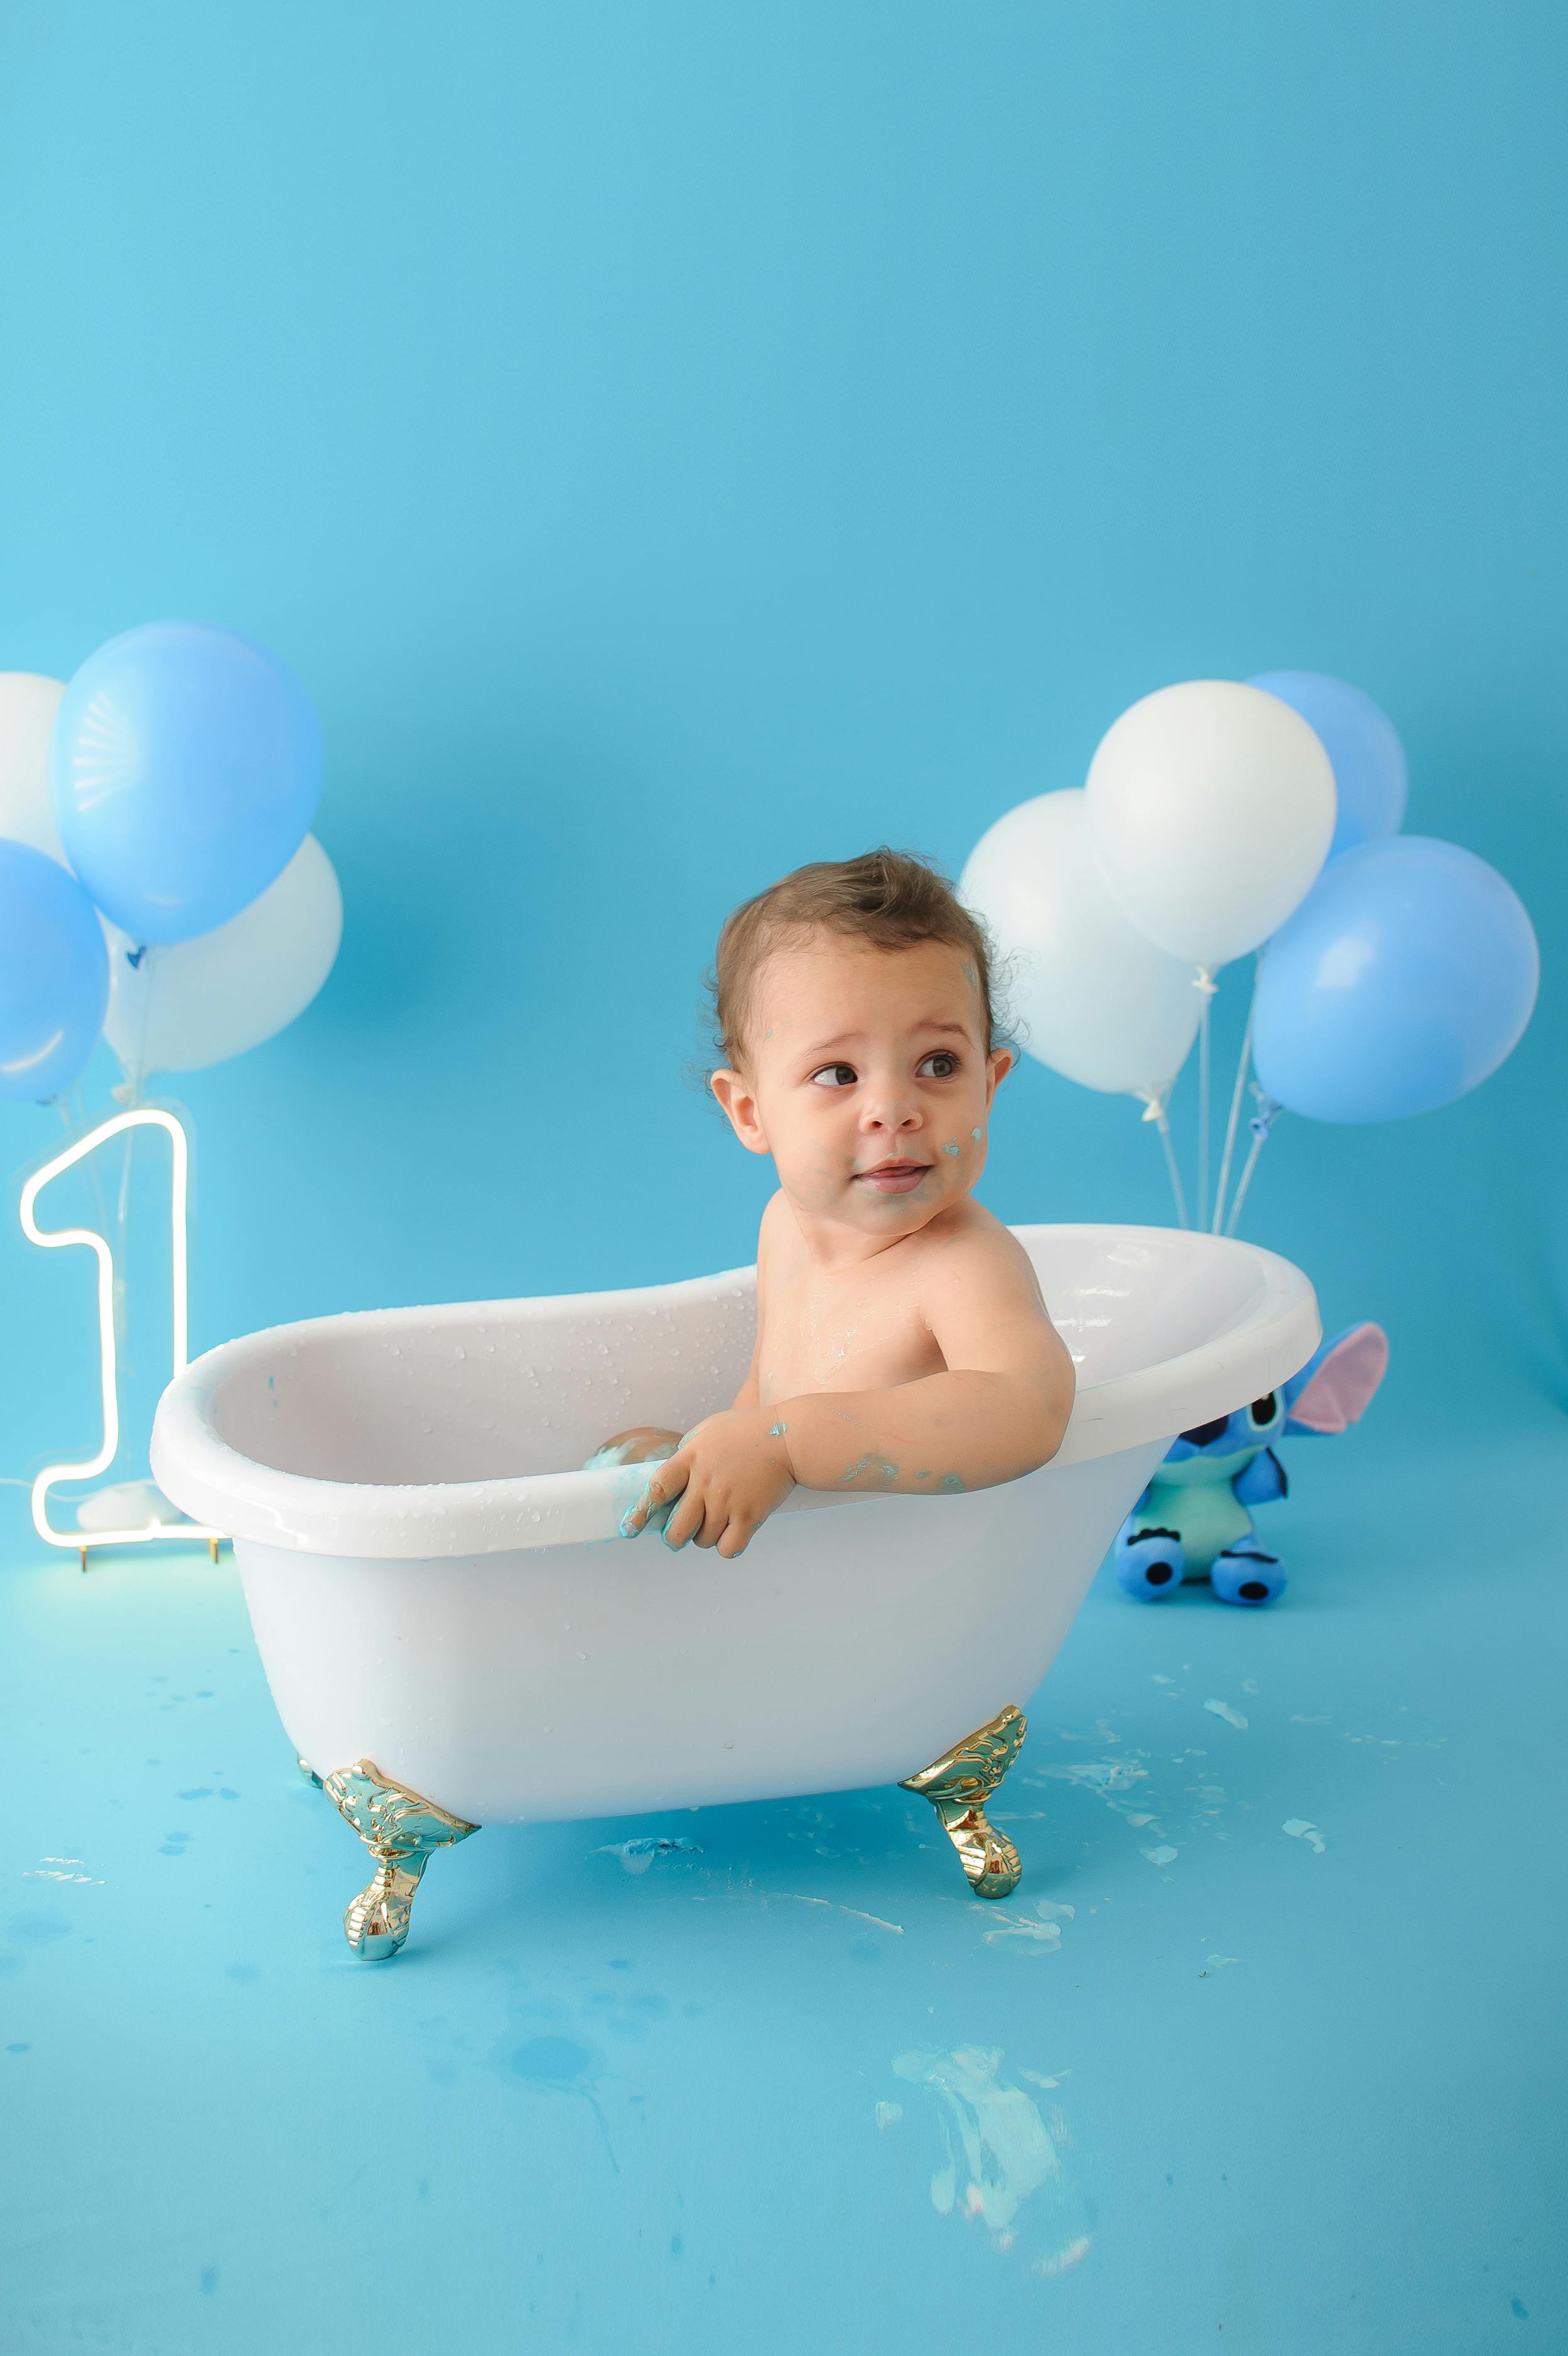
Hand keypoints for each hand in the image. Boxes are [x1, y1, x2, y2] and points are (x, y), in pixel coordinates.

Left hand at [619, 1408, 795, 1558]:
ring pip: (701, 1541)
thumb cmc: (748, 1432)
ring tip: (716, 1523)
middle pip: (676, 1529)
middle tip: (678, 1536)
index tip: (630, 1528)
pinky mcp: (750, 1515)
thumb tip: (669, 1479)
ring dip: (704, 1538)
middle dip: (673, 1538)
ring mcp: (727, 1500)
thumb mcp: (709, 1431)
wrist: (790, 1438)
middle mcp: (706, 1482)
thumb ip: (687, 1453)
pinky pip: (728, 1548)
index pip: (657, 1489)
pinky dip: (727, 1547)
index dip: (641, 1512)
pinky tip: (733, 1535)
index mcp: (691, 1458)